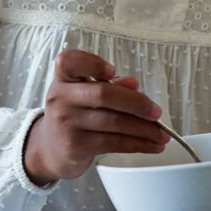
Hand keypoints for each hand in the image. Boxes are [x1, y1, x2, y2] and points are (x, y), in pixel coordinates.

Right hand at [24, 50, 168, 184]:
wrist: (49, 149)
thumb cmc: (73, 115)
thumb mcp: (84, 95)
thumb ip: (108, 87)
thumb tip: (133, 83)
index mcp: (63, 79)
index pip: (70, 61)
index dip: (93, 64)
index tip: (112, 71)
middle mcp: (61, 98)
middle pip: (103, 94)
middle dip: (136, 103)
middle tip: (156, 112)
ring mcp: (67, 123)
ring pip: (114, 122)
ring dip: (144, 129)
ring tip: (161, 134)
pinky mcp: (76, 146)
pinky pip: (114, 143)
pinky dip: (138, 144)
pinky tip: (151, 145)